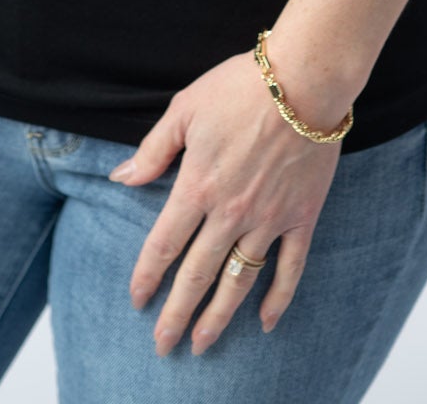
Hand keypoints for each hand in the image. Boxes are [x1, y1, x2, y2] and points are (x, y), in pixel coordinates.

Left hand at [108, 46, 346, 356]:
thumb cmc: (240, 86)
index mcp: (197, 185)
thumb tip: (122, 178)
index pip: (163, 244)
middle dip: (176, 314)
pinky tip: (266, 323)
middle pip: (197, 274)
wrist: (304, 79)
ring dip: (218, 316)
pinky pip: (290, 268)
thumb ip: (154, 150)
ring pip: (239, 280)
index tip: (137, 300)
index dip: (147, 276)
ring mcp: (269, 218)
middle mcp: (230, 212)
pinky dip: (278, 298)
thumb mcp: (185, 108)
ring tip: (203, 343)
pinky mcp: (302, 216)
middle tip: (163, 346)